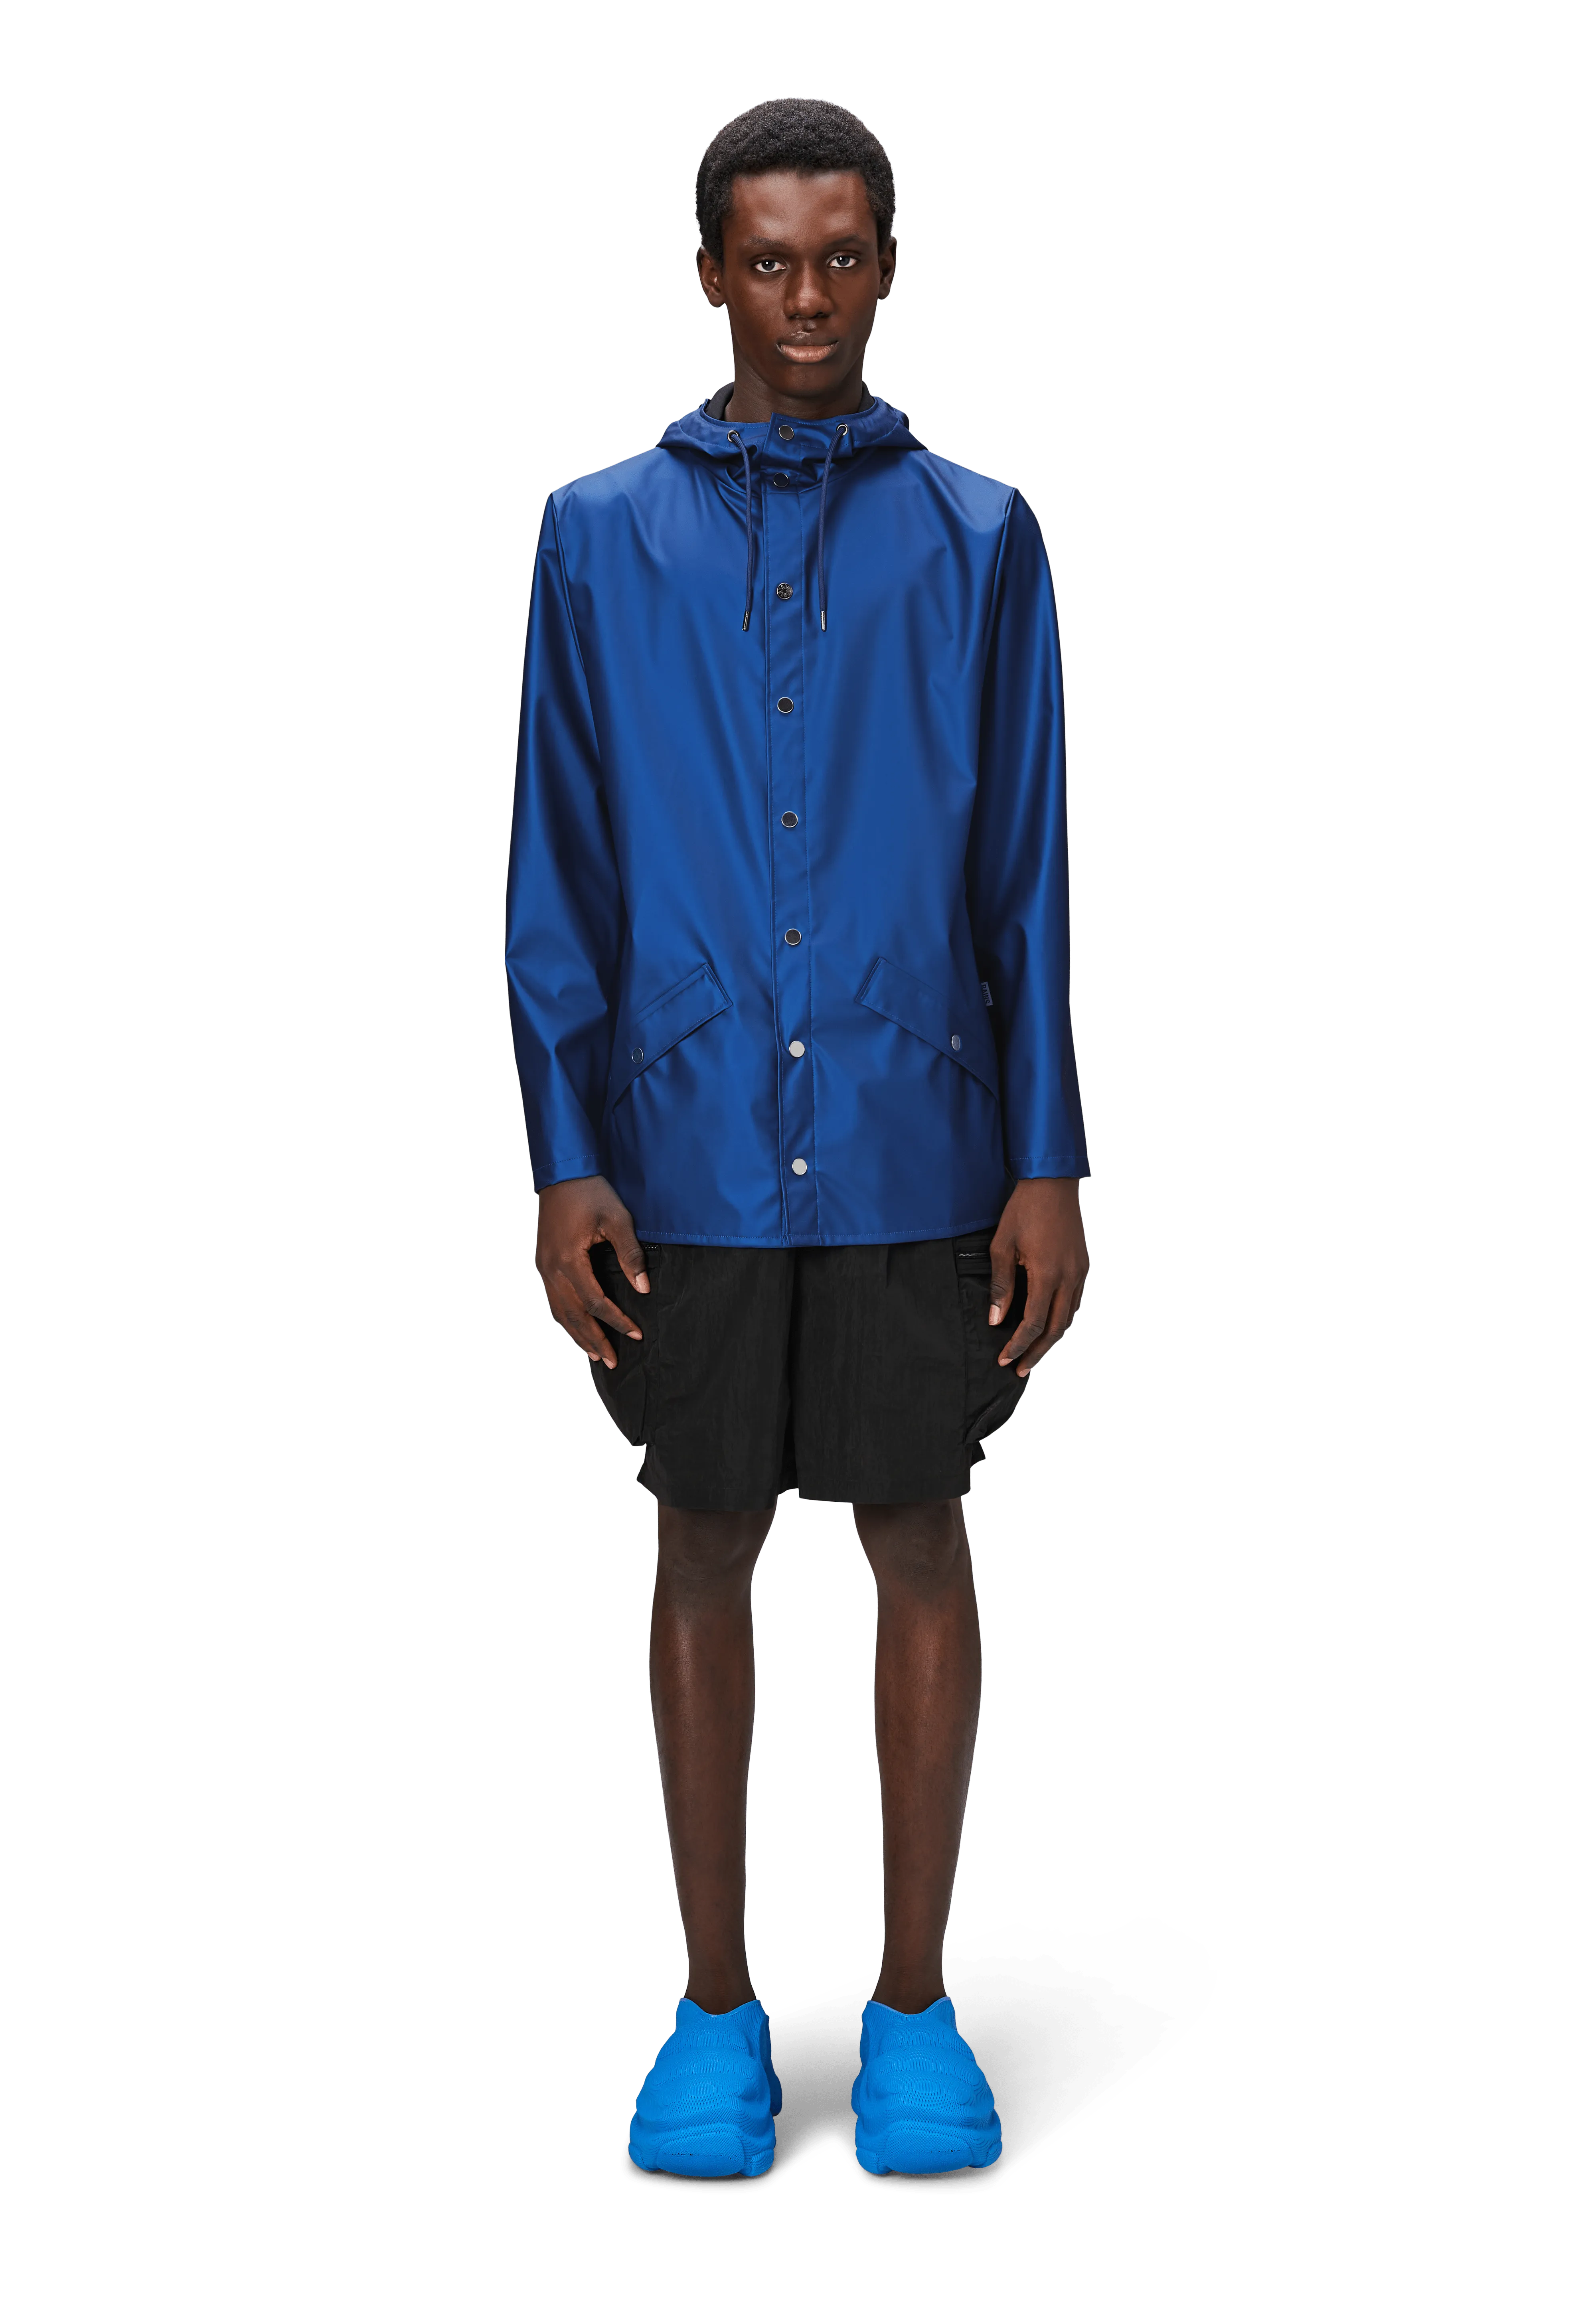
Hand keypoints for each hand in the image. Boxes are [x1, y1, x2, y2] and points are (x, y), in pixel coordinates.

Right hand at [534, 1175, 649, 1369]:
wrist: (563, 1173)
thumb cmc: (591, 1193)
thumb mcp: (618, 1219)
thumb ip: (631, 1254)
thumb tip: (644, 1288)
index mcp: (569, 1260)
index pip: (595, 1302)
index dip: (616, 1321)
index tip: (636, 1334)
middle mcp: (551, 1269)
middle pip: (573, 1315)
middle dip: (594, 1339)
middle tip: (613, 1362)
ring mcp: (544, 1267)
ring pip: (559, 1311)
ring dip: (577, 1335)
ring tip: (595, 1354)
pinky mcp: (543, 1262)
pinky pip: (553, 1299)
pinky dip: (565, 1318)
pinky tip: (575, 1328)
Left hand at [989, 1178, 1089, 1376]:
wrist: (1052, 1182)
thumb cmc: (1023, 1210)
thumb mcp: (1002, 1246)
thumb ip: (1001, 1285)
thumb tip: (996, 1319)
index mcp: (1047, 1274)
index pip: (1032, 1323)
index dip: (1018, 1345)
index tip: (1004, 1360)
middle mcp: (1069, 1277)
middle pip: (1055, 1328)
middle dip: (1037, 1352)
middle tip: (1021, 1370)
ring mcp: (1080, 1272)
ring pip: (1069, 1318)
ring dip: (1052, 1339)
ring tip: (1035, 1355)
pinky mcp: (1083, 1266)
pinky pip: (1076, 1302)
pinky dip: (1063, 1320)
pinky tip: (1051, 1326)